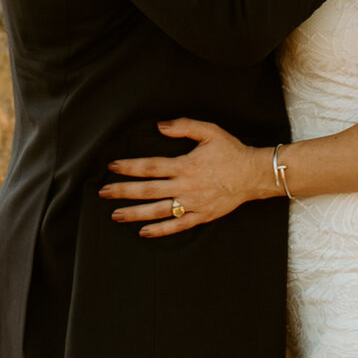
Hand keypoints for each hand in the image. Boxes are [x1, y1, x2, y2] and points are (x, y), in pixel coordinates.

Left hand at [101, 119, 269, 236]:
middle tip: (103, 193)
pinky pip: (177, 226)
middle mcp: (185, 186)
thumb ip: (184, 126)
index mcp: (185, 165)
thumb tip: (160, 126)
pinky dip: (160, 230)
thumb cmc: (232, 152)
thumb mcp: (210, 131)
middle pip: (148, 190)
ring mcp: (192, 204)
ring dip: (135, 213)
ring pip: (158, 210)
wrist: (254, 175)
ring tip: (116, 215)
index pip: (150, 167)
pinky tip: (143, 232)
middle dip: (123, 191)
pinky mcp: (201, 216)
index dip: (129, 167)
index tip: (112, 167)